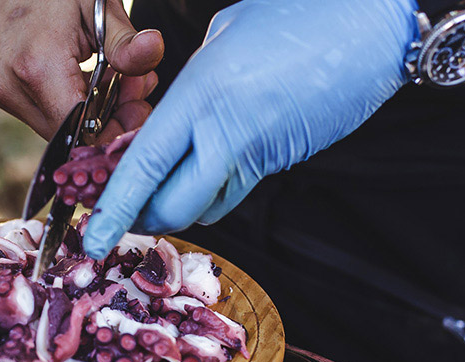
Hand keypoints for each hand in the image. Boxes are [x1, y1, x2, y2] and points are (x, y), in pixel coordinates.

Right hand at [0, 0, 164, 139]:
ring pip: (56, 123)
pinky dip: (69, 100)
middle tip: (136, 86)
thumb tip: (155, 51)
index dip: (115, 130)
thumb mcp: (95, 5)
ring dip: (91, 108)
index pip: (82, 132)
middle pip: (71, 131)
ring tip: (115, 75)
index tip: (140, 111)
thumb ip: (124, 42)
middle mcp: (11, 88)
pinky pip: (41, 109)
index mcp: (37, 68)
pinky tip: (88, 75)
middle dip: (110, 116)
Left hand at [82, 0, 418, 258]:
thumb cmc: (299, 15)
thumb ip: (193, 84)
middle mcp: (228, 135)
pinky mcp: (285, 161)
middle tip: (132, 209)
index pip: (144, 167)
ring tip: (171, 181)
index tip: (93, 236)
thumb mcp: (226, 37)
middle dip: (146, 217)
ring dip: (183, 204)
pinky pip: (239, 188)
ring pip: (208, 205)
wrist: (372, 25)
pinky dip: (217, 186)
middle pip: (174, 208)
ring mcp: (261, 154)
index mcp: (202, 96)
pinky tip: (216, 158)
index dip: (115, 208)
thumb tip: (174, 118)